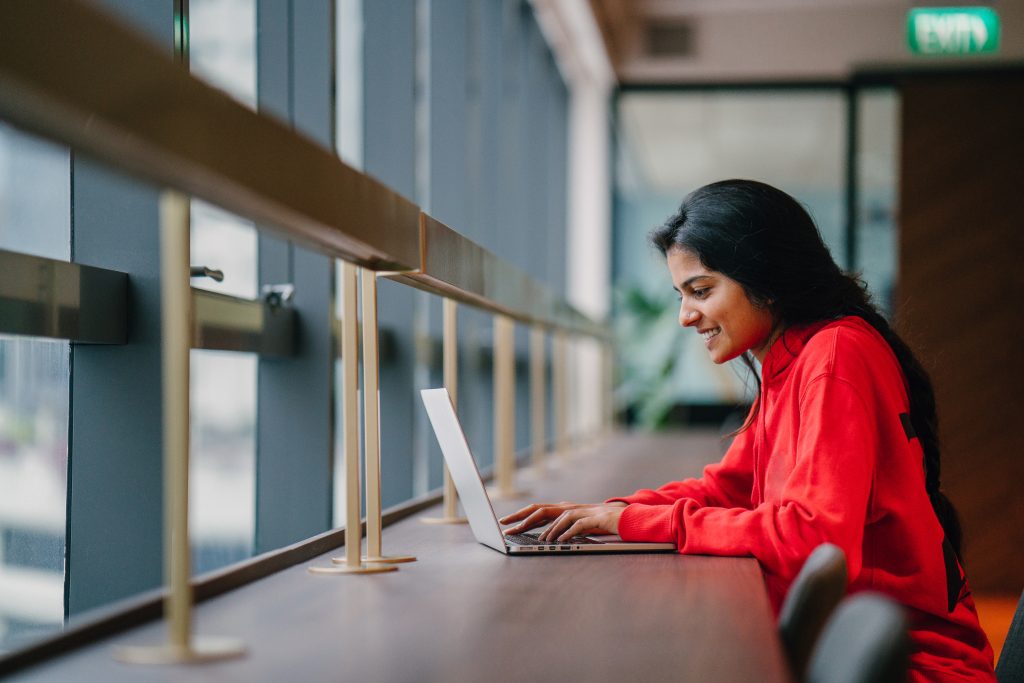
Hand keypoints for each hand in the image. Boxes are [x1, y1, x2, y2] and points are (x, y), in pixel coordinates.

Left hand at [499, 501, 627, 541]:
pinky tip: (561, 541)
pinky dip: (568, 533)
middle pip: (542, 509)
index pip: (538, 510)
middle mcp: (571, 507)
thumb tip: (548, 538)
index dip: (520, 515)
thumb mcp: (579, 525)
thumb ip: (565, 528)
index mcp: (565, 509)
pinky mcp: (596, 518)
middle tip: (507, 528)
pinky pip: (578, 525)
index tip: (505, 523)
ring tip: (540, 541)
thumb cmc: (601, 523)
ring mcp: (583, 511)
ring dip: (549, 530)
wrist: (628, 517)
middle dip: (523, 518)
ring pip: (560, 517)